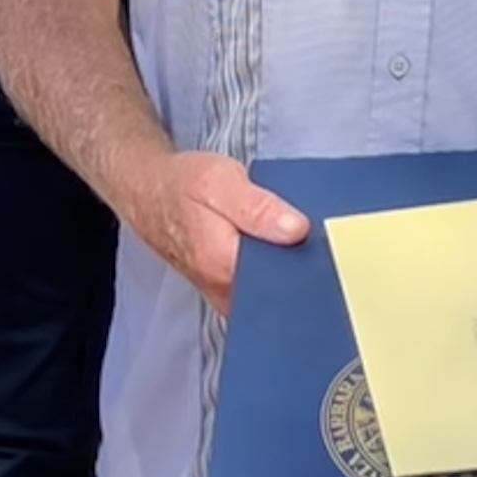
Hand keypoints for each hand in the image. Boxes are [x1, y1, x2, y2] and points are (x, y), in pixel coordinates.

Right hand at [138, 150, 308, 315]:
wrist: (148, 193)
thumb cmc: (181, 184)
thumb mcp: (220, 181)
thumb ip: (258, 208)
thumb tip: (297, 230)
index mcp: (224, 264)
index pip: (284, 281)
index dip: (311, 262)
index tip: (328, 245)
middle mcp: (225, 289)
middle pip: (281, 289)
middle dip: (303, 266)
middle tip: (314, 236)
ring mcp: (225, 295)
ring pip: (272, 292)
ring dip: (289, 268)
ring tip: (295, 238)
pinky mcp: (227, 291)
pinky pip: (262, 290)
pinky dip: (274, 271)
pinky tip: (277, 247)